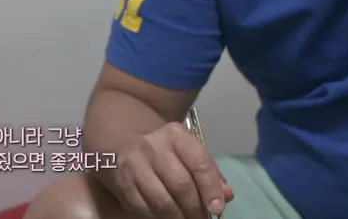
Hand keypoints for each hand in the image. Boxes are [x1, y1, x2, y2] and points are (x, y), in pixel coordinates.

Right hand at [113, 122, 234, 218]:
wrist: (121, 144)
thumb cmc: (162, 151)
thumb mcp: (186, 152)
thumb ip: (208, 173)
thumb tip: (226, 196)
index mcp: (176, 136)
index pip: (199, 163)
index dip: (211, 189)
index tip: (217, 209)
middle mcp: (153, 146)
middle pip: (180, 185)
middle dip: (194, 209)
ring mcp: (134, 165)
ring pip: (162, 201)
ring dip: (178, 218)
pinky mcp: (121, 183)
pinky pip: (144, 208)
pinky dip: (158, 218)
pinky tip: (166, 217)